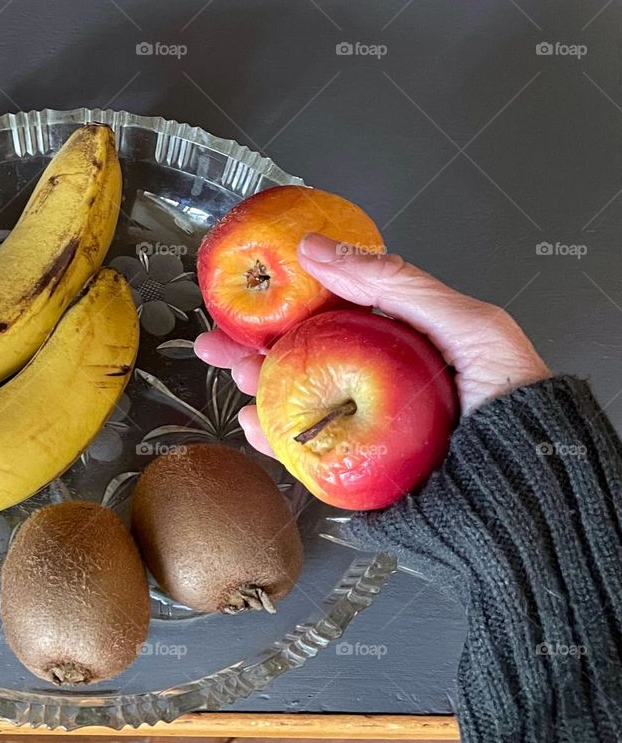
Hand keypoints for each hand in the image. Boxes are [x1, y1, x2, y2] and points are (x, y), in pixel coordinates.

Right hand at [194, 232, 550, 457]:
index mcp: (404, 340)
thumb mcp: (465, 323)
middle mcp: (381, 380)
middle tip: (216, 339)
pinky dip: (274, 439)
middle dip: (253, 346)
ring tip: (234, 372)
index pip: (334, 310)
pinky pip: (307, 452)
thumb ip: (395, 283)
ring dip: (257, 385)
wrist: (528, 493)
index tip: (250, 294)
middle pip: (304, 355)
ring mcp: (368, 427)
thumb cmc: (512, 400)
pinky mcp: (361, 470)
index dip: (288, 300)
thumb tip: (319, 249)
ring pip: (297, 400)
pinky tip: (254, 423)